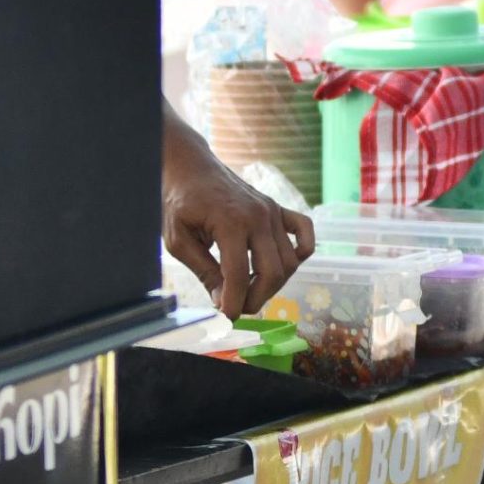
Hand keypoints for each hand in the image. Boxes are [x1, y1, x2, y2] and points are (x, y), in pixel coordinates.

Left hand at [163, 148, 314, 317]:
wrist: (190, 166)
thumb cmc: (179, 201)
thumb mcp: (178, 240)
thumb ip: (203, 271)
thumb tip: (223, 301)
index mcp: (230, 222)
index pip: (239, 275)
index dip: (233, 303)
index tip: (226, 317)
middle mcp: (259, 216)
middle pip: (272, 272)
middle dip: (255, 298)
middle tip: (236, 306)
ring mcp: (272, 211)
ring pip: (289, 261)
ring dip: (273, 284)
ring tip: (249, 289)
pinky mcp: (278, 208)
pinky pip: (305, 233)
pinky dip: (301, 253)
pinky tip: (280, 265)